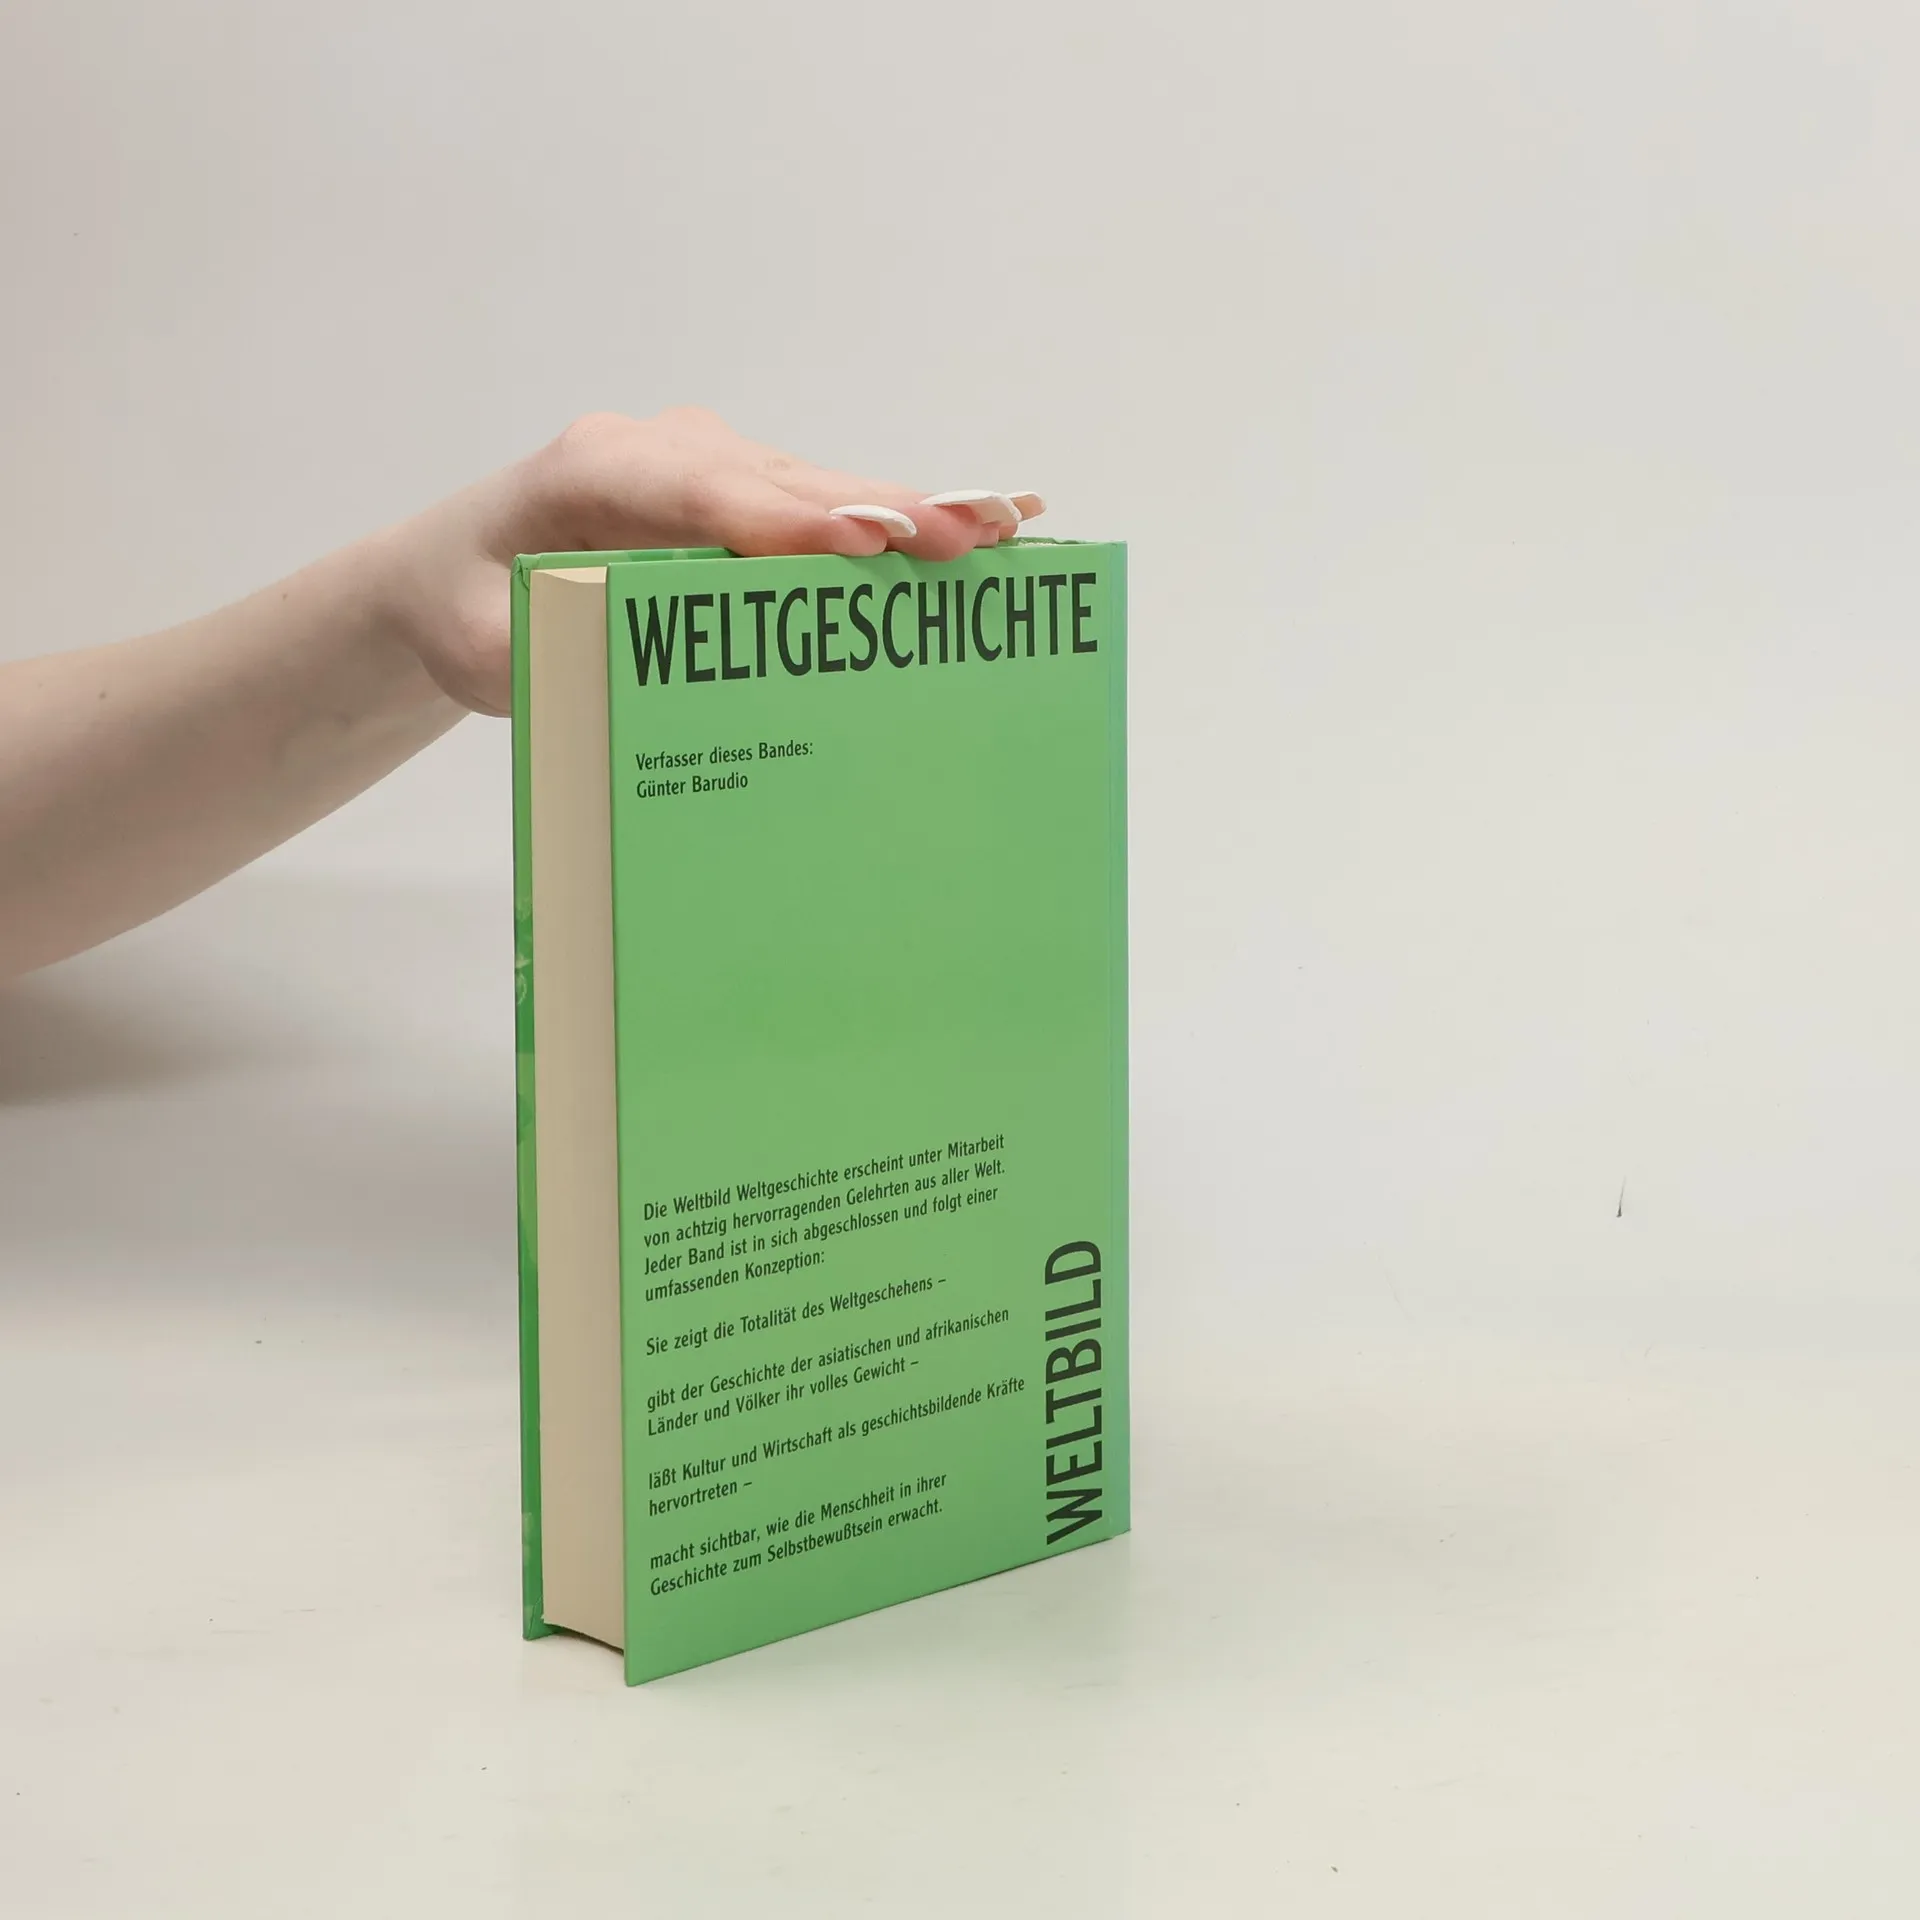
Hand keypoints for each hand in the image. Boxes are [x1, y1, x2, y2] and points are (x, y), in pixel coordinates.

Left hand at [372, 408, 1045, 716]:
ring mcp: (708, 466)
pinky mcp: (738, 494)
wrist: (449, 571)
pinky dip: (894, 517)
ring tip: (1002, 531)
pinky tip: (976, 525)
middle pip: (783, 482)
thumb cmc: (467, 608)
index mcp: (592, 473)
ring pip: (818, 488)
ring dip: (908, 511)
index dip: (782, 518)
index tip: (856, 542)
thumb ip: (546, 649)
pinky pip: (821, 503)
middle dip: (880, 509)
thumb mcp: (484, 648)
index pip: (698, 494)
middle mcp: (661, 452)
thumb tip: (639, 663)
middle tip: (969, 539)